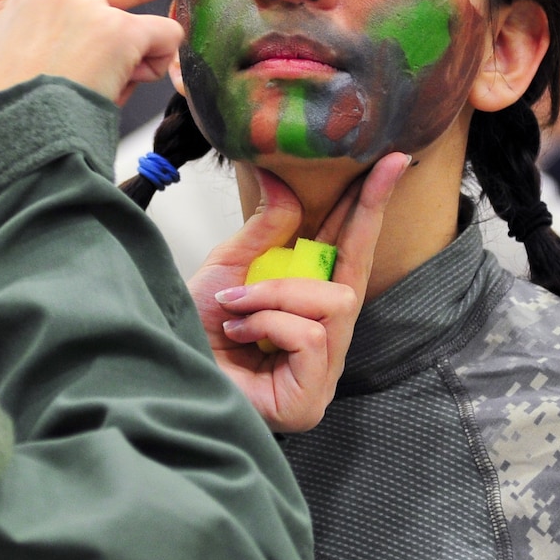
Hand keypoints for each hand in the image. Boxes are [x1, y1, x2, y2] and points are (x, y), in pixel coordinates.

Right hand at [0, 0, 227, 110]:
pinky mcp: (116, 32)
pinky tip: (115, 89)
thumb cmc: (1, 108)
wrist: (7, 139)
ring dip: (136, 65)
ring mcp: (90, 9)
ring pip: (147, 29)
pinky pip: (163, 42)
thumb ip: (5, 5)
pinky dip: (152, 69)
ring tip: (96, 95)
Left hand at [189, 153, 407, 431]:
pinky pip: (310, 335)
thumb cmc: (195, 330)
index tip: (393, 161)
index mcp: (310, 306)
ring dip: (278, 295)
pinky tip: (239, 334)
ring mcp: (322, 372)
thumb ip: (264, 229)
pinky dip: (269, 324)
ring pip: (334, 303)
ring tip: (237, 308)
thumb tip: (277, 175)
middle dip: (355, 219)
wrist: (166, 368)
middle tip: (373, 170)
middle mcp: (326, 340)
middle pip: (357, 274)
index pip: (351, 252)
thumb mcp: (230, 267)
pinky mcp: (310, 398)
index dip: (372, 207)